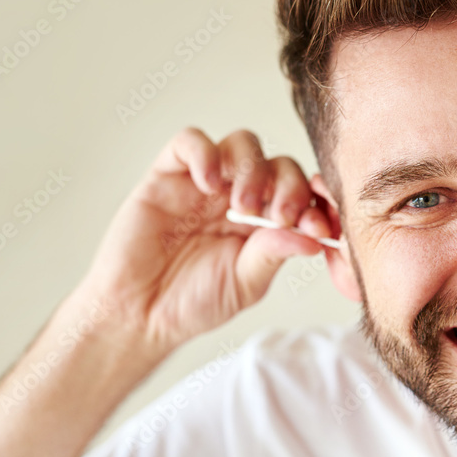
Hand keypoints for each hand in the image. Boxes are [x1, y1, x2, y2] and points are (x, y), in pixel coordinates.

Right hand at [71, 127, 331, 359]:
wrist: (139, 313)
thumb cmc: (192, 301)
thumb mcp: (245, 282)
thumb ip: (275, 254)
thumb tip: (315, 239)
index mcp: (264, 221)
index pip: (299, 193)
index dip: (313, 204)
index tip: (318, 228)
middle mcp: (238, 195)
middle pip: (278, 163)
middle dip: (288, 186)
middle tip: (280, 216)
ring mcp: (204, 182)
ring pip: (242, 144)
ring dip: (252, 169)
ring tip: (241, 205)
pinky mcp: (167, 175)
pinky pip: (190, 142)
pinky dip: (205, 154)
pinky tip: (208, 184)